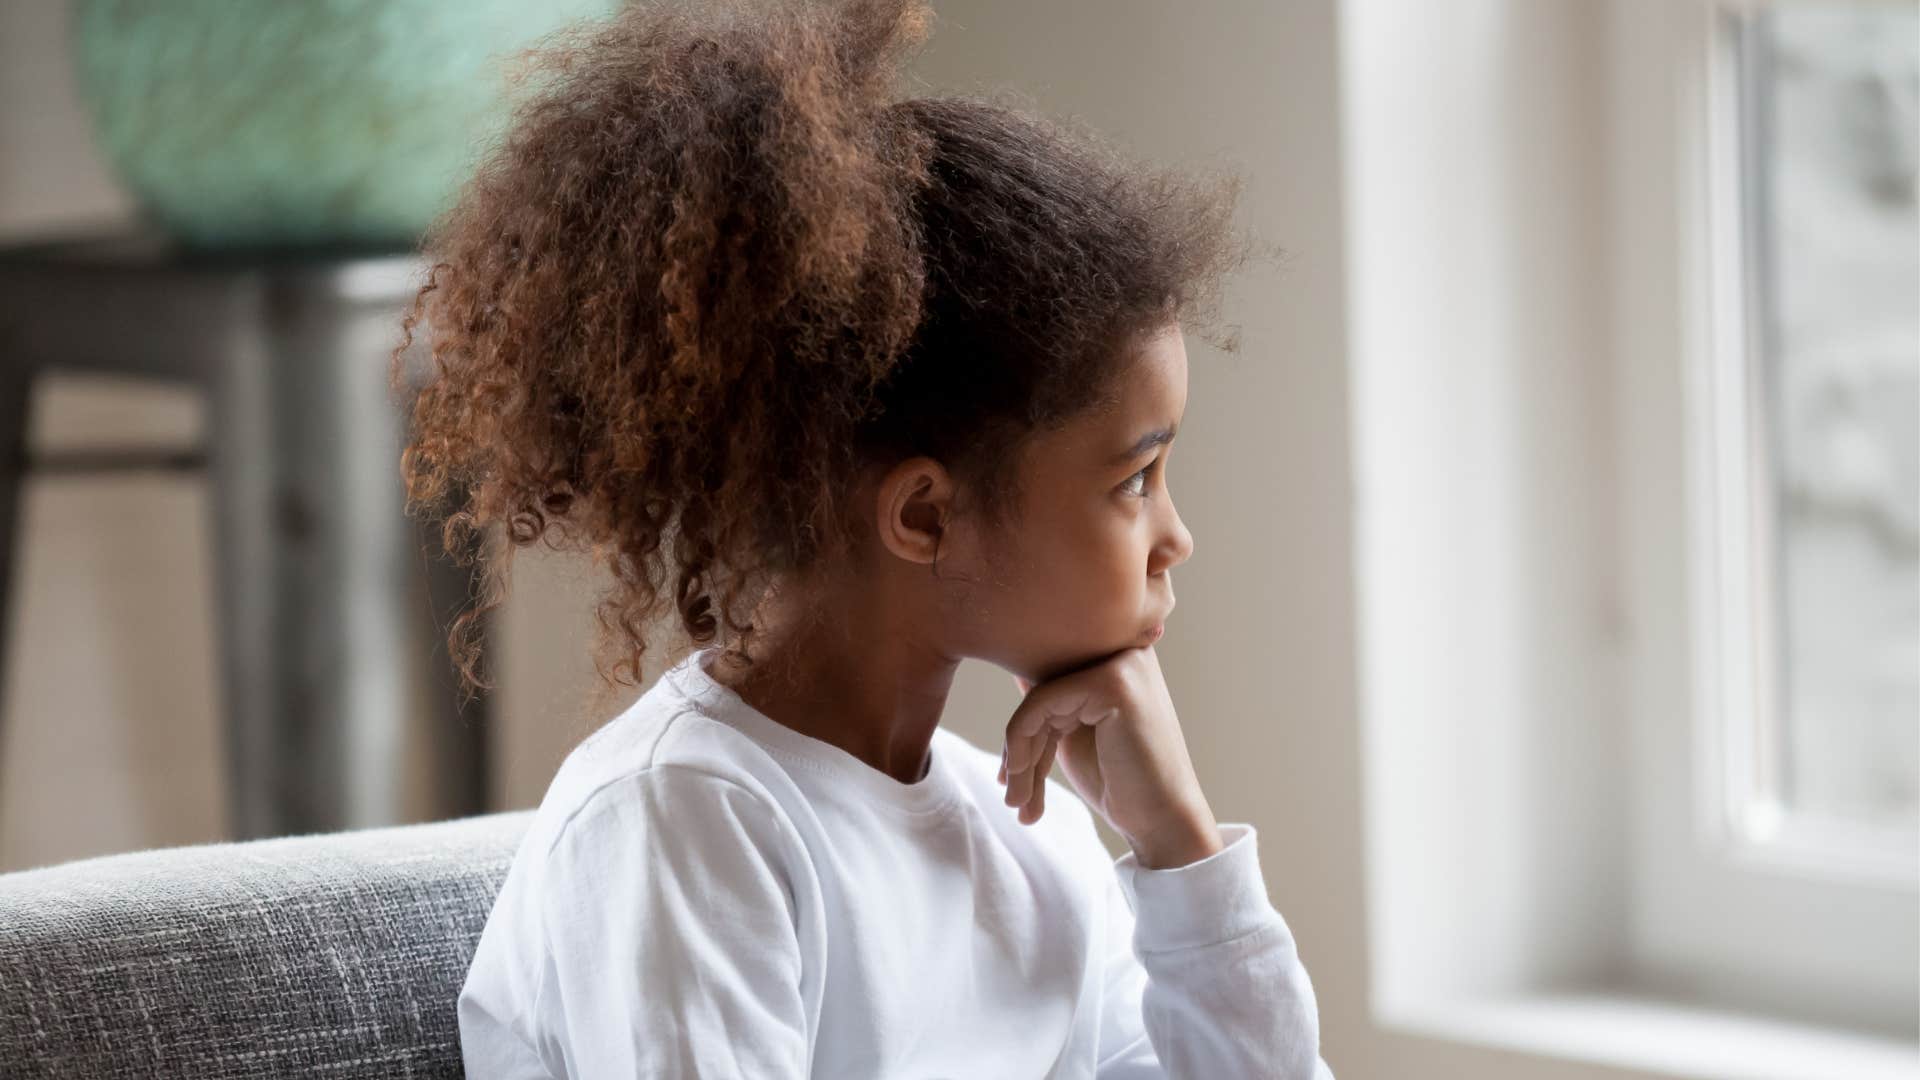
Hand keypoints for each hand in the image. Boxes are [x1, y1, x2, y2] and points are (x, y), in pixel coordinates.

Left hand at [996, 644, 1222, 867]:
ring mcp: (1122, 661)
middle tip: (1012, 796)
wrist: (1163, 822)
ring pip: (1037, 696)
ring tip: (1016, 803)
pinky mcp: (1114, 683)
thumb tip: (1014, 665)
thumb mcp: (1073, 730)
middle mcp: (1125, 647)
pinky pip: (1042, 703)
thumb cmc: (1119, 781)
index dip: (1023, 727)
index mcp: (1119, 654)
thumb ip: (1050, 697)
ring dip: (1017, 755)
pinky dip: (1021, 745)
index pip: (1048, 675)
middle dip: (1019, 744)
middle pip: (1041, 685)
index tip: (1009, 775)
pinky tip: (1022, 786)